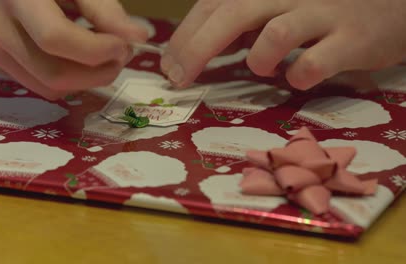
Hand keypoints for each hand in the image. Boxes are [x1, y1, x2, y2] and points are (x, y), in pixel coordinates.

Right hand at [0, 0, 147, 99]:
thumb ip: (104, 8)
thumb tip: (138, 38)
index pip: (56, 39)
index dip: (97, 49)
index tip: (124, 45)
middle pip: (55, 75)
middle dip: (98, 73)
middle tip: (122, 53)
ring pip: (49, 88)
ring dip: (86, 80)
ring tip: (103, 54)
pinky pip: (40, 85)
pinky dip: (68, 78)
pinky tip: (78, 57)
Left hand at [161, 0, 405, 89]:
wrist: (389, 5)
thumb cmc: (324, 8)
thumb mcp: (278, 5)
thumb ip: (243, 20)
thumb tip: (197, 47)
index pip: (214, 3)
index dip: (185, 35)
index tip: (169, 65)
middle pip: (233, 13)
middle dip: (197, 48)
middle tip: (179, 77)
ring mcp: (323, 13)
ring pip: (275, 33)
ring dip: (257, 58)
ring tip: (259, 68)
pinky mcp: (352, 39)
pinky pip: (315, 62)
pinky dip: (300, 76)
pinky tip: (299, 79)